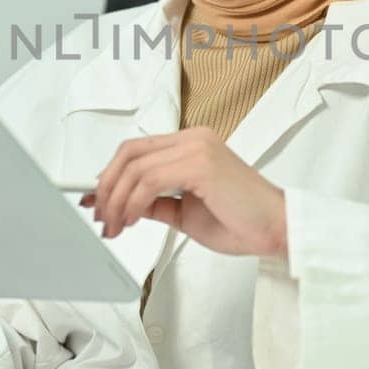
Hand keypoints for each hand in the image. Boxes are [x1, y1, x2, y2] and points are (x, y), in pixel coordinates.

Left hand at [80, 126, 287, 258]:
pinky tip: (132, 220)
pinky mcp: (201, 163)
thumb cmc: (241, 221)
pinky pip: (151, 180)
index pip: (137, 150)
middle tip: (99, 216)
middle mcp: (194, 138)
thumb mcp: (186, 213)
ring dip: (116, 200)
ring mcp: (198, 147)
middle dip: (106, 187)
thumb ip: (157, 203)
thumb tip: (126, 205)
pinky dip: (134, 202)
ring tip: (113, 226)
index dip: (109, 173)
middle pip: (129, 153)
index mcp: (192, 143)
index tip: (91, 197)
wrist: (277, 230)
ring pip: (135, 167)